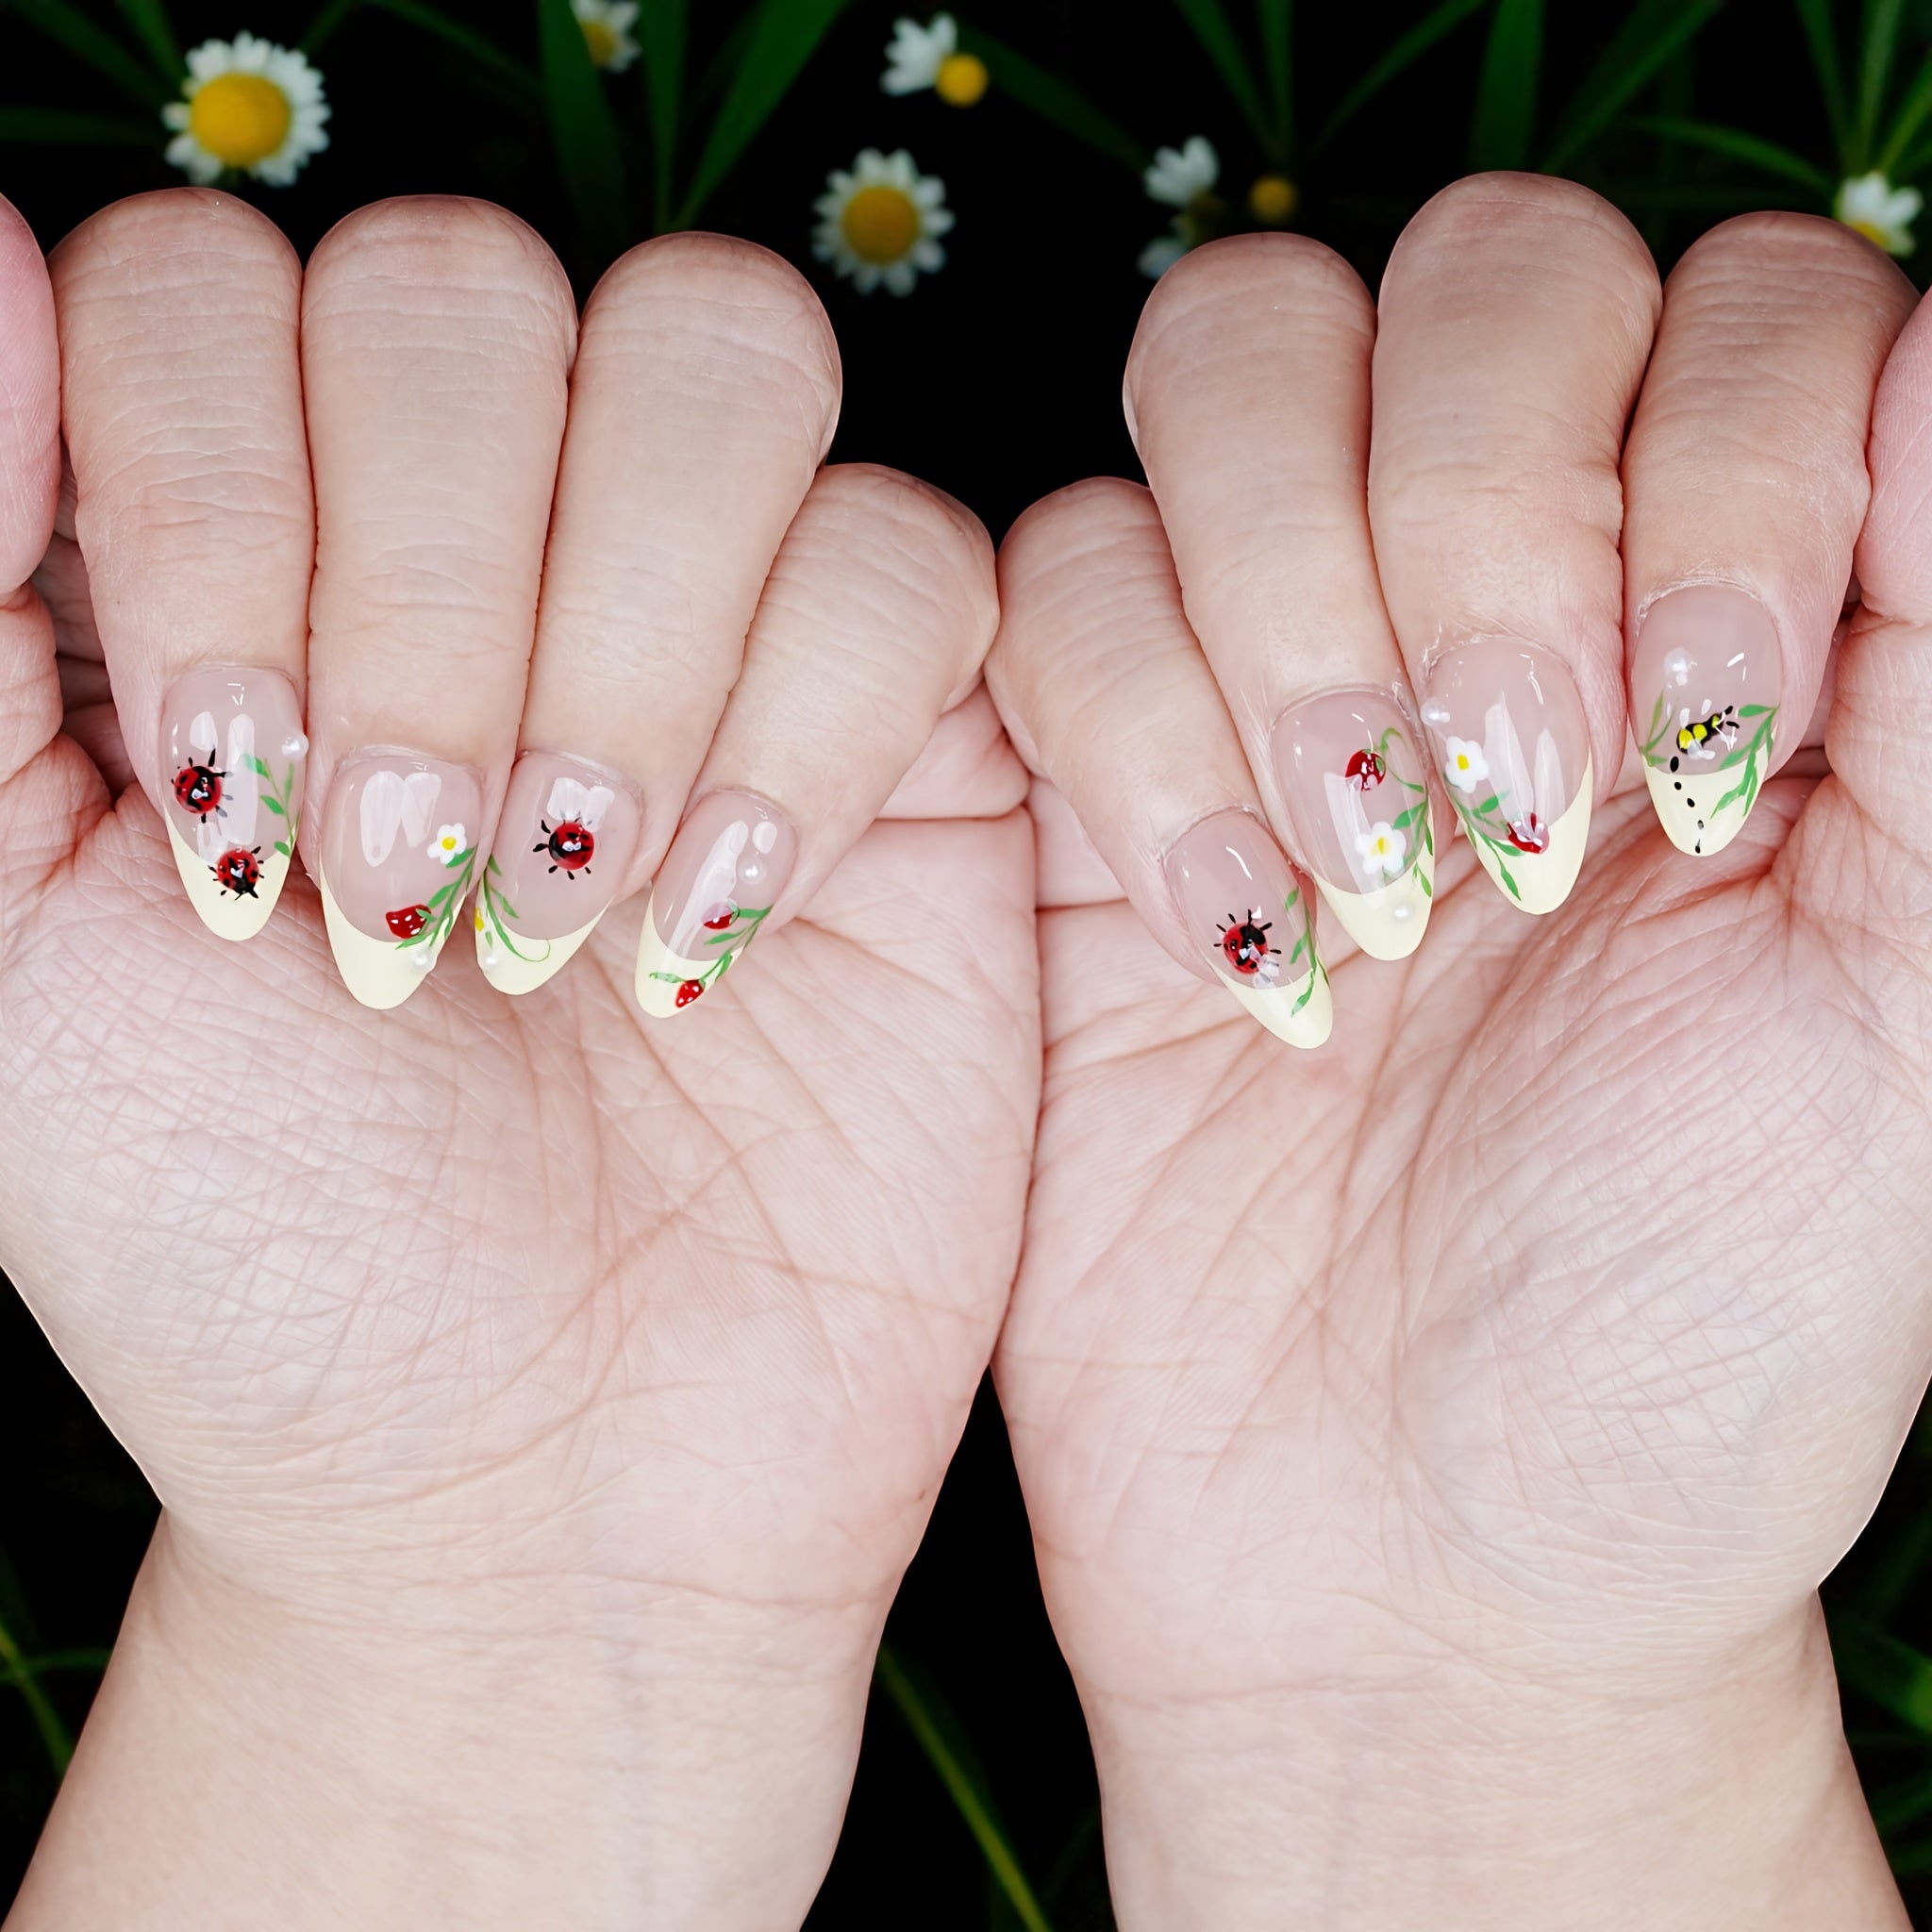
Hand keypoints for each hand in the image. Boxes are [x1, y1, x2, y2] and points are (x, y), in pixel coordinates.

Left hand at [0, 189, 1035, 1928]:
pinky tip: (727, 922)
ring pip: (724, 356)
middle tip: (398, 879)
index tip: (217, 801)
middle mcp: (490, 544)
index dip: (210, 494)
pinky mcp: (918, 729)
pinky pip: (910, 559)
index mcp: (252, 555)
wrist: (537, 1470)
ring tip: (570, 895)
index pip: (224, 280)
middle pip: (474, 285)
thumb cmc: (252, 1240)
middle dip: (418, 593)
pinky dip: (809, 729)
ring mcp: (721, 619)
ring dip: (624, 634)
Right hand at [989, 176, 1924, 1927]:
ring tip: (1355, 871)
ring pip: (1225, 366)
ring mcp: (1274, 665)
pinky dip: (1119, 725)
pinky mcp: (1083, 772)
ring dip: (1280, 601)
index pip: (1735, 304)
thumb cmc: (1689, 1331)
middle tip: (1508, 809)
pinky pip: (1043, 574)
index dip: (1712, 452)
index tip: (1706, 742)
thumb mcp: (1912, 1022)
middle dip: (1473, 515)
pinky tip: (1221, 937)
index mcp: (1741, 628)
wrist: (1400, 1552)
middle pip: (1459, 277)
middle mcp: (1510, 601)